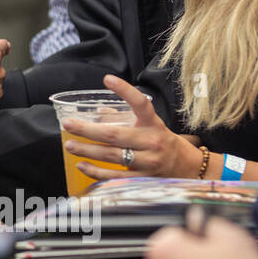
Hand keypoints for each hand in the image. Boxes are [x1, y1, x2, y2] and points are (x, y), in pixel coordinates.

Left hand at [61, 74, 200, 180]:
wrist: (189, 169)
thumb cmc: (164, 142)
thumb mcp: (151, 126)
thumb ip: (126, 118)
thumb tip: (98, 112)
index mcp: (153, 124)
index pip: (141, 104)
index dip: (125, 90)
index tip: (108, 78)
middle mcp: (151, 142)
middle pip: (114, 135)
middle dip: (87, 130)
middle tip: (68, 125)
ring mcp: (147, 162)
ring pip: (112, 156)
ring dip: (87, 151)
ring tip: (70, 145)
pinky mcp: (143, 179)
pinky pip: (115, 176)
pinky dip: (96, 172)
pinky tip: (82, 165)